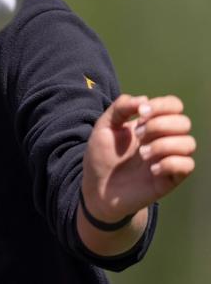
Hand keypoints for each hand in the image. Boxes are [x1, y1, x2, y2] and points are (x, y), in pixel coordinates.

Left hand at [82, 94, 194, 222]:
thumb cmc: (101, 156)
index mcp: (151, 124)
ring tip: (142, 154)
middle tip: (138, 136)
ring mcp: (168, 158)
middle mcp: (164, 139)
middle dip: (159, 125)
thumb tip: (144, 99)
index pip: (174, 105)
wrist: (96, 187)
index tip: (141, 113)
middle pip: (184, 122)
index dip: (162, 105)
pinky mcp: (170, 178)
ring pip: (189, 143)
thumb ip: (120, 107)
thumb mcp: (104, 126)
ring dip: (163, 145)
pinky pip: (187, 165)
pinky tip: (151, 169)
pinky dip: (170, 163)